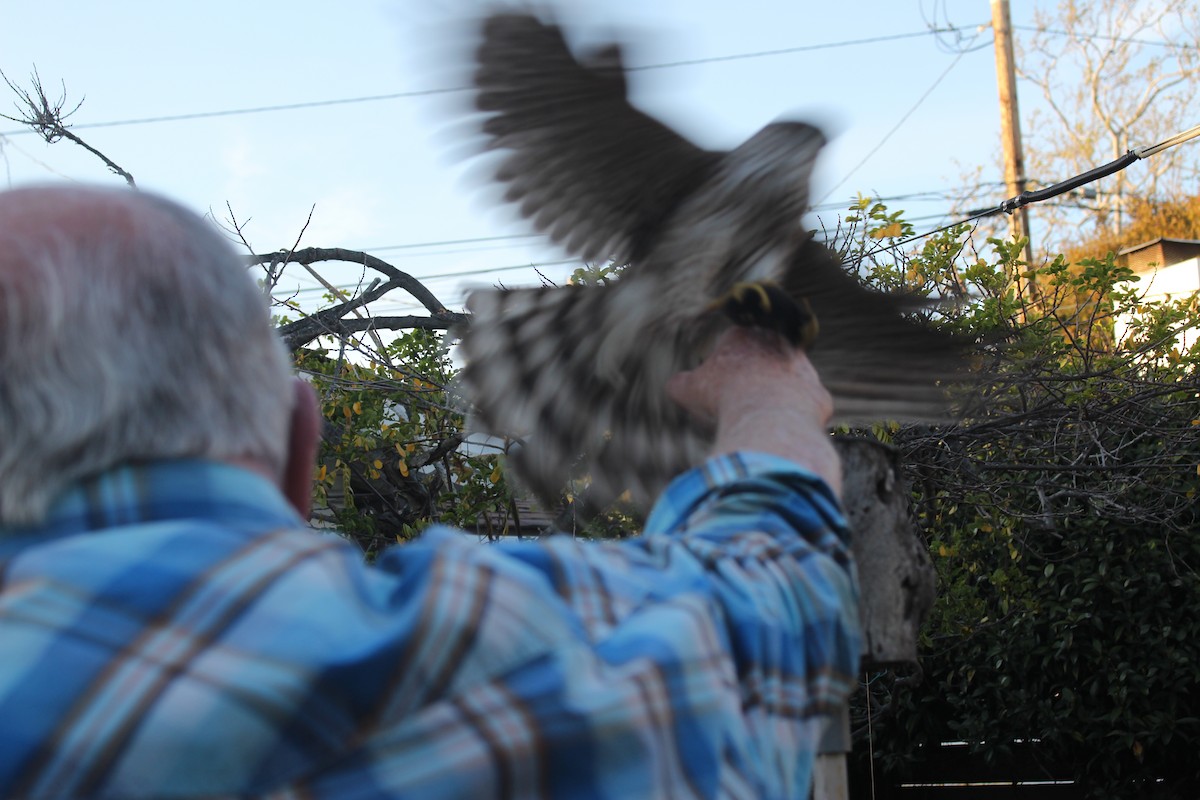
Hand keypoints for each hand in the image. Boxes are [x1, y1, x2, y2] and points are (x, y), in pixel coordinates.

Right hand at [667, 328, 840, 494]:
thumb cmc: (724, 398)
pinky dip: (793, 421)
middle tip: (736, 405)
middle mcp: (778, 345)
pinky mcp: (819, 394)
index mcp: (744, 336)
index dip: (722, 368)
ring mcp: (804, 369)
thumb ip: (681, 384)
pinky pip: (804, 409)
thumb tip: (674, 386)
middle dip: (752, 380)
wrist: (767, 418)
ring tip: (757, 423)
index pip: (731, 345)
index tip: (716, 388)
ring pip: (786, 384)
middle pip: (762, 361)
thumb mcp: (688, 390)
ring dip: (775, 400)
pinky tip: (779, 433)